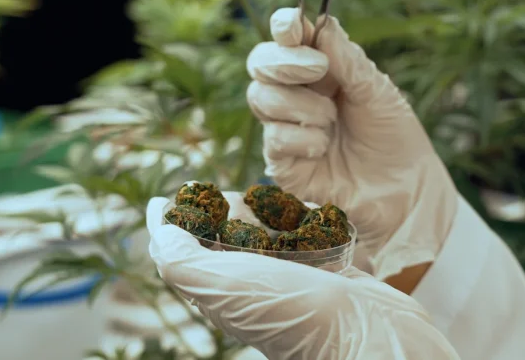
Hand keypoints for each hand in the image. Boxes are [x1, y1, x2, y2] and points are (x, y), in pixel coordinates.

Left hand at [145, 198, 459, 359]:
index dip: (186, 213)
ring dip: (279, 212)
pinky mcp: (331, 273)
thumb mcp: (220, 282)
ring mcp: (295, 279)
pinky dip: (316, 222)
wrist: (368, 335)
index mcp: (219, 290)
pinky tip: (321, 222)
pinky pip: (316, 236)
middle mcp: (254, 285)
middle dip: (235, 208)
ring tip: (288, 213)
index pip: (187, 245)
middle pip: (231, 231)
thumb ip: (179, 255)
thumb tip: (155, 220)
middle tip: (247, 204)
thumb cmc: (292, 311)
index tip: (193, 190)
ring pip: (276, 229)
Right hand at [245, 7, 457, 279]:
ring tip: (333, 121)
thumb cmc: (394, 136)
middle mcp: (296, 92)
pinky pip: (273, 138)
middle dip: (284, 61)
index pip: (288, 37)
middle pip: (260, 62)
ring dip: (301, 106)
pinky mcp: (281, 162)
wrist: (405, 190)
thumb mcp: (378, 91)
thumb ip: (348, 60)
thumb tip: (322, 24)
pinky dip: (302, 139)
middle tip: (319, 69)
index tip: (293, 25)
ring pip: (261, 98)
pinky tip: (324, 148)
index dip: (283, 25)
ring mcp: (285, 127)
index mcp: (320, 67)